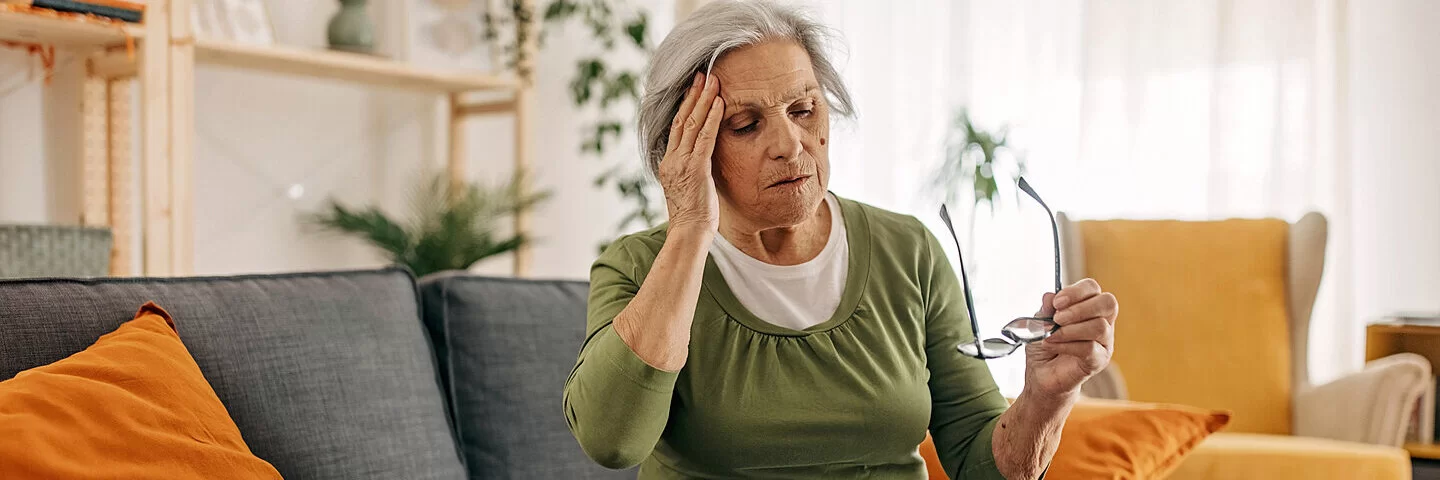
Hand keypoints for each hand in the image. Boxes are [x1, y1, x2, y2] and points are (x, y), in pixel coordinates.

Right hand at [659, 72, 723, 233]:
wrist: (688, 233)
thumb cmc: (693, 217)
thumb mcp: (689, 188)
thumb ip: (692, 170)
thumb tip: (702, 161)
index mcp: (669, 163)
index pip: (676, 127)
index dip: (685, 105)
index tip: (694, 88)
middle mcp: (672, 159)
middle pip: (681, 119)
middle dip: (693, 95)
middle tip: (702, 74)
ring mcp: (681, 163)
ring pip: (691, 123)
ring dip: (703, 99)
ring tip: (712, 80)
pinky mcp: (695, 168)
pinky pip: (705, 137)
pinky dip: (712, 118)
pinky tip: (720, 102)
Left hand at [1023, 278, 1118, 398]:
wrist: (1043, 373)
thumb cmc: (1046, 344)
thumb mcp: (1040, 322)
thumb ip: (1046, 309)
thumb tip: (1049, 295)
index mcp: (1088, 305)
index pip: (1092, 288)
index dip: (1076, 292)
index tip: (1056, 303)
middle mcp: (1102, 320)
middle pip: (1107, 303)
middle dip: (1079, 309)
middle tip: (1057, 319)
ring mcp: (1104, 341)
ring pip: (1099, 327)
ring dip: (1070, 330)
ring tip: (1051, 335)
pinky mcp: (1100, 359)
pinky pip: (1090, 348)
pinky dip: (1067, 345)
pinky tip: (1053, 345)